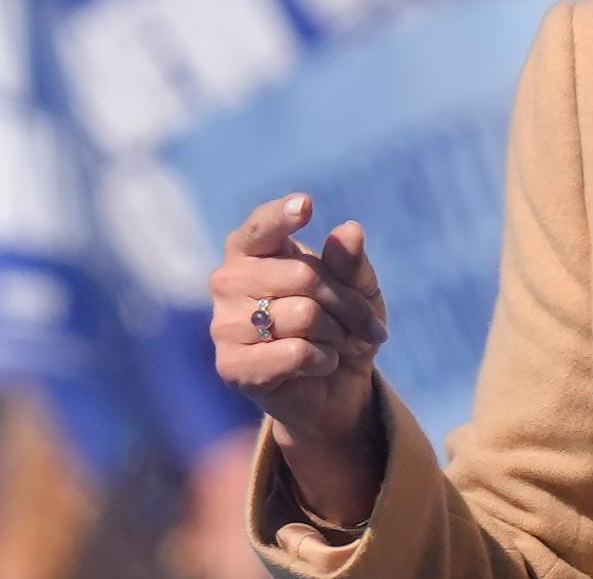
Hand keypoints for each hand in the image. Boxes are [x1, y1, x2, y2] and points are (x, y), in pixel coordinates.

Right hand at [209, 193, 387, 448]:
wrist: (335, 386)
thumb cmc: (343, 323)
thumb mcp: (360, 288)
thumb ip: (351, 262)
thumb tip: (350, 230)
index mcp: (255, 250)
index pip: (262, 226)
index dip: (282, 216)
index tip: (306, 205)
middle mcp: (229, 280)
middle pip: (305, 277)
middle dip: (350, 304)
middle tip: (368, 326)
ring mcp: (224, 323)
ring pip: (305, 316)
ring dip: (339, 334)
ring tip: (340, 344)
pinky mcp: (230, 366)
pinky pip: (295, 353)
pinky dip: (324, 360)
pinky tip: (320, 364)